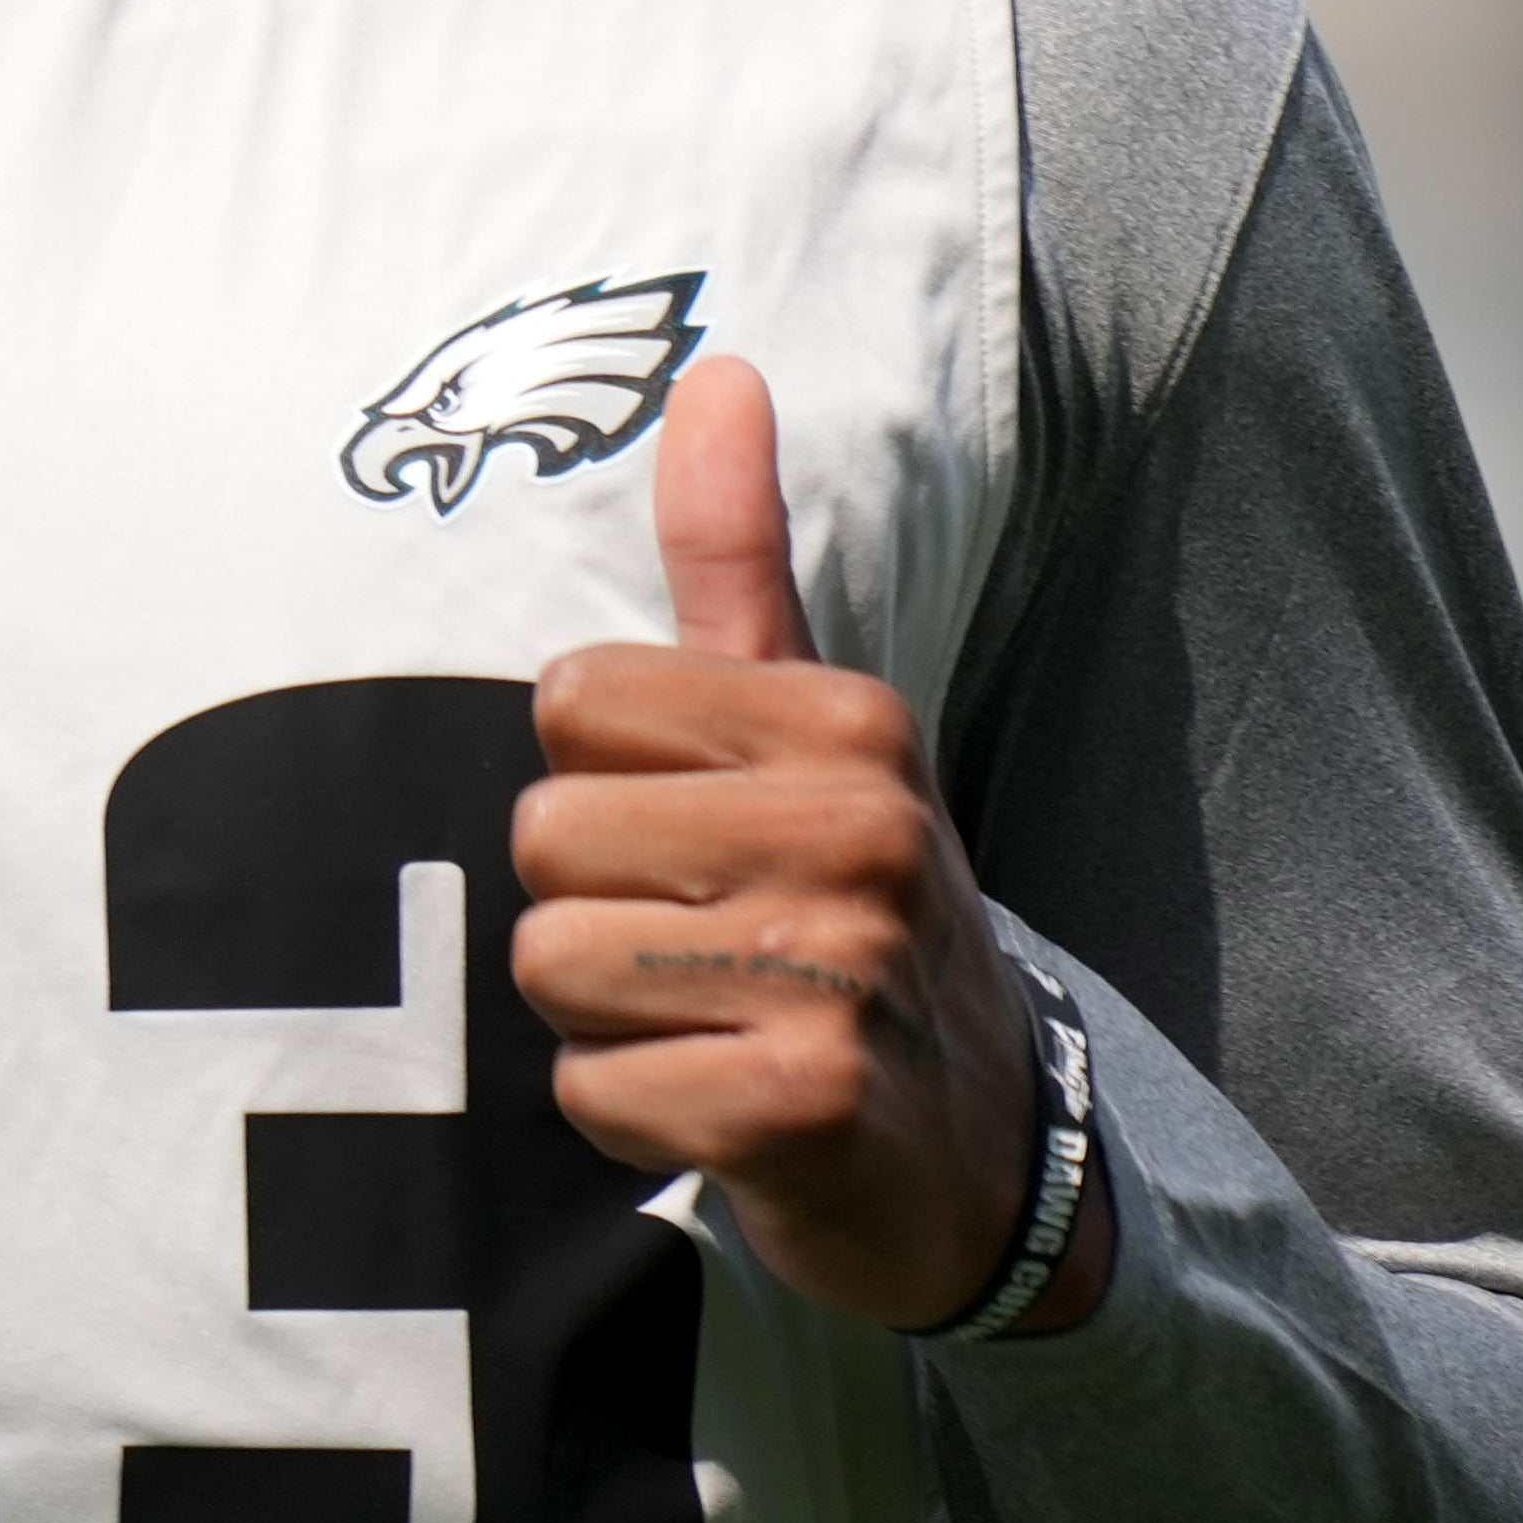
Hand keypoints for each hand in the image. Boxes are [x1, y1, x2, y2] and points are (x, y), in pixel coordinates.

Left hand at [512, 358, 1105, 1334]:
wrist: (979, 1154)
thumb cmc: (851, 917)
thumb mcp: (815, 733)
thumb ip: (739, 558)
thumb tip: (716, 368)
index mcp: (851, 720)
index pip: (570, 698)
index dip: (602, 783)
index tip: (699, 840)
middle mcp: (859, 828)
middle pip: (543, 833)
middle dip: (589, 908)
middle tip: (701, 951)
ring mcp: (841, 970)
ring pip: (549, 961)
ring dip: (600, 1018)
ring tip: (708, 1022)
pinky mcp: (803, 1103)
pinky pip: (590, 1089)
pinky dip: (627, 1116)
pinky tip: (719, 1108)